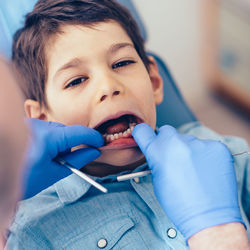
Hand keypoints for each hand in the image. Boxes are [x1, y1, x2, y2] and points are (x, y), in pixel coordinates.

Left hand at [23, 118, 103, 198]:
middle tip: (65, 161)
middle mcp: (37, 126)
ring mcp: (29, 124)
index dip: (93, 137)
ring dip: (60, 142)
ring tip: (49, 159)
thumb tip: (93, 152)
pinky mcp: (25, 125)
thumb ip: (77, 160)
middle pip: (67, 131)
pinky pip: (46, 129)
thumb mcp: (54, 173)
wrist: (0, 179)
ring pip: (57, 130)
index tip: (100, 143)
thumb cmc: (23, 180)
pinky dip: (50, 140)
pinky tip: (41, 151)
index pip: (78, 132)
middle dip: (71, 145)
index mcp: (46, 138)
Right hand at [132, 123, 243, 240]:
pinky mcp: (217, 147)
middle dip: (167, 142)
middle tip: (173, 157)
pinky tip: (206, 169)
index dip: (143, 134)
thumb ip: (156, 160)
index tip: (147, 137)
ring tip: (194, 168)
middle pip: (167, 131)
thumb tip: (159, 150)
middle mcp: (177, 144)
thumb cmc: (180, 204)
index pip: (142, 130)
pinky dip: (204, 154)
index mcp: (158, 152)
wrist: (209, 218)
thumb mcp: (158, 180)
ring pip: (188, 139)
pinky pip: (205, 145)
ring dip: (188, 149)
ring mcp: (199, 144)